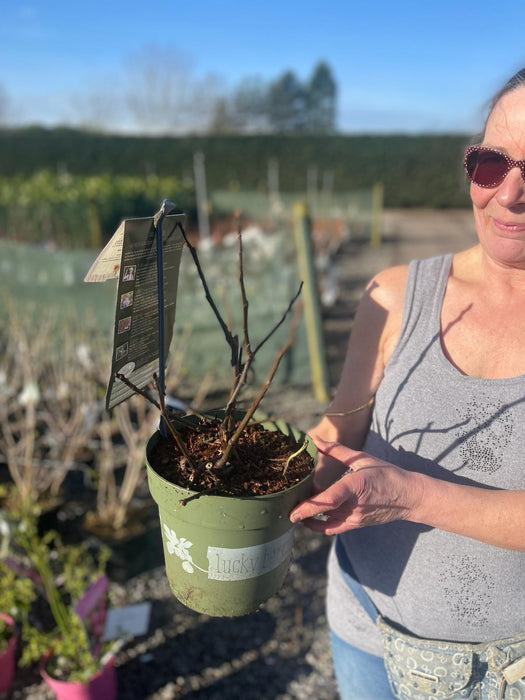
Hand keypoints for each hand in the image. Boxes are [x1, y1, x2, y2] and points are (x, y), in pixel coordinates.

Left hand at [289, 437, 422, 534]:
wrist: (409, 497)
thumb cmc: (385, 473)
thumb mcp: (361, 458)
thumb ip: (336, 450)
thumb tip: (315, 440)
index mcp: (356, 485)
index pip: (329, 500)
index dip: (309, 507)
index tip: (293, 512)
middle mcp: (354, 505)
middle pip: (322, 510)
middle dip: (303, 507)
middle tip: (287, 499)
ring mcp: (355, 518)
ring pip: (325, 519)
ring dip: (309, 514)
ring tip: (295, 504)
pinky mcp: (356, 525)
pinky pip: (333, 528)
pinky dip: (318, 525)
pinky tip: (307, 518)